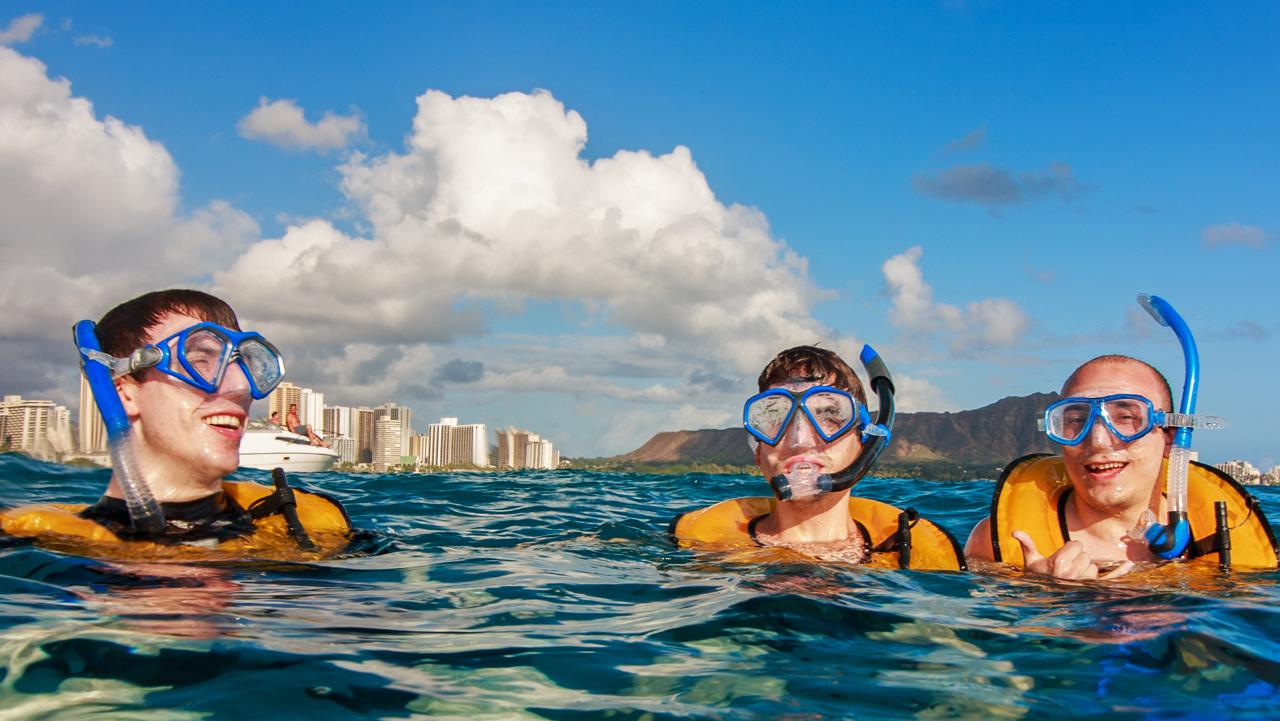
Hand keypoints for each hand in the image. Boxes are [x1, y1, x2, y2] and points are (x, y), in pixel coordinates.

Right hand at [1012, 530, 1133, 579]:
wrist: (1044, 601)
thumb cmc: (1038, 578)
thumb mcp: (1030, 561)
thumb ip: (1026, 544)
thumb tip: (1014, 531)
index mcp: (1059, 563)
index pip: (1076, 545)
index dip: (1069, 549)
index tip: (1061, 557)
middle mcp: (1073, 572)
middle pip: (1085, 555)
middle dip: (1077, 558)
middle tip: (1066, 568)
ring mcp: (1084, 582)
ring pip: (1093, 567)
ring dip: (1085, 569)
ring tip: (1072, 577)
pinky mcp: (1092, 589)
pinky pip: (1109, 578)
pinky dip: (1119, 572)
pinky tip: (1128, 565)